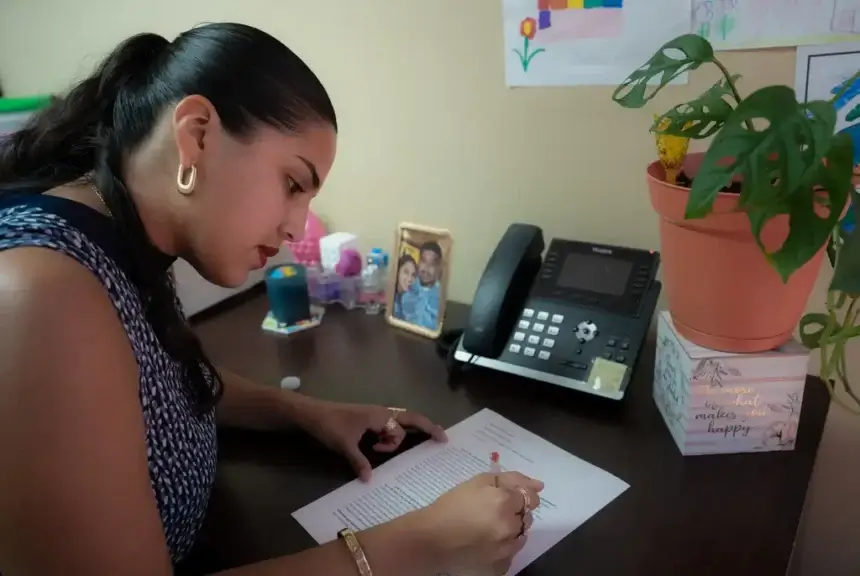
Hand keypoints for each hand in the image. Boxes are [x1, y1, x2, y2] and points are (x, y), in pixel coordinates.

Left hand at [299, 399, 446, 480]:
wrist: (312, 413)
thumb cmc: (330, 425)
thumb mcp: (345, 445)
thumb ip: (359, 462)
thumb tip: (369, 479)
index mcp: (379, 415)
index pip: (400, 429)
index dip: (396, 443)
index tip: (403, 445)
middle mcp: (381, 413)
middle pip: (410, 418)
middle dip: (427, 426)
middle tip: (442, 436)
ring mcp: (375, 415)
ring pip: (397, 424)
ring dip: (398, 436)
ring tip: (383, 449)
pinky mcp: (368, 420)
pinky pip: (388, 426)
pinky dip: (392, 434)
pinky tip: (386, 445)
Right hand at [420, 471, 543, 574]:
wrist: (431, 538)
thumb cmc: (452, 505)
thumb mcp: (479, 481)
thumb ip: (511, 479)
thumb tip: (539, 485)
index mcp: (504, 502)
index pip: (529, 497)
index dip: (517, 496)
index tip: (504, 498)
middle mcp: (509, 526)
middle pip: (527, 517)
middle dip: (514, 513)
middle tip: (490, 512)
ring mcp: (506, 549)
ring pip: (521, 536)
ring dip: (511, 530)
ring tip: (487, 528)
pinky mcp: (499, 566)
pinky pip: (512, 553)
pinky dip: (504, 547)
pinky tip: (486, 542)